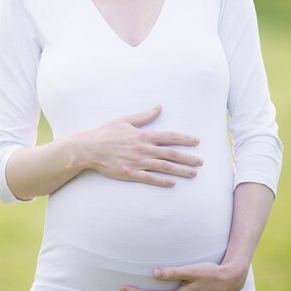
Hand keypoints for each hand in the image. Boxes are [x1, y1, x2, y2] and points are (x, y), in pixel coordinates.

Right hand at [77, 105, 201, 187]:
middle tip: (201, 162)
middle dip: (188, 158)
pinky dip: (162, 181)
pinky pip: (150, 179)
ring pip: (164, 167)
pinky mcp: (130, 174)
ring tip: (193, 173)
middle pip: (170, 154)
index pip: (169, 137)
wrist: (88, 148)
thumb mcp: (125, 120)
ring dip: (180, 170)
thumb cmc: (106, 133)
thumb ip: (144, 116)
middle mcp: (143, 149)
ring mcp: (137, 162)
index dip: (184, 139)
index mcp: (143, 135)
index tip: (197, 141)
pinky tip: (173, 183)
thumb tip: (159, 107)